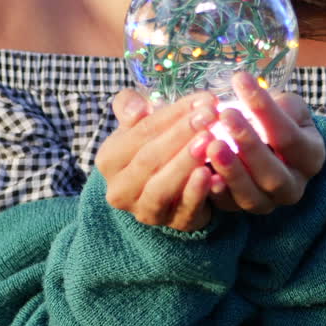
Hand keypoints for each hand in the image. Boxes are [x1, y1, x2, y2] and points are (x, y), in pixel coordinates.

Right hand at [95, 89, 220, 231]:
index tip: (201, 100)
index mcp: (109, 160)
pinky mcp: (174, 225)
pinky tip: (216, 176)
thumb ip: (130, 108)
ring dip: (186, 164)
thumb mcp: (139, 125)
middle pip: (150, 158)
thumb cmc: (154, 146)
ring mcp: (145, 211)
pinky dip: (200, 193)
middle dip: (182, 134)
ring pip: (162, 188)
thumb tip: (139, 109)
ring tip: (209, 142)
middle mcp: (120, 190)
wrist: (170, 188)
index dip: (172, 115)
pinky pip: (185, 211)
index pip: (141, 132)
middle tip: (209, 116)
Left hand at [205, 72, 325, 213]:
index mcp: (310, 157)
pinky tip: (202, 170)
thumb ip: (277, 103)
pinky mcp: (243, 210)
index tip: (240, 80)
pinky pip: (229, 206)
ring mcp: (269, 203)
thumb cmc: (280, 120)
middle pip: (273, 174)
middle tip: (227, 116)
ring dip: (231, 171)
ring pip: (252, 196)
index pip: (289, 137)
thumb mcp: (288, 106)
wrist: (271, 146)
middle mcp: (294, 186)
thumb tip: (254, 93)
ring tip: (212, 144)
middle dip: (249, 145)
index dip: (265, 110)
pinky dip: (216, 191)